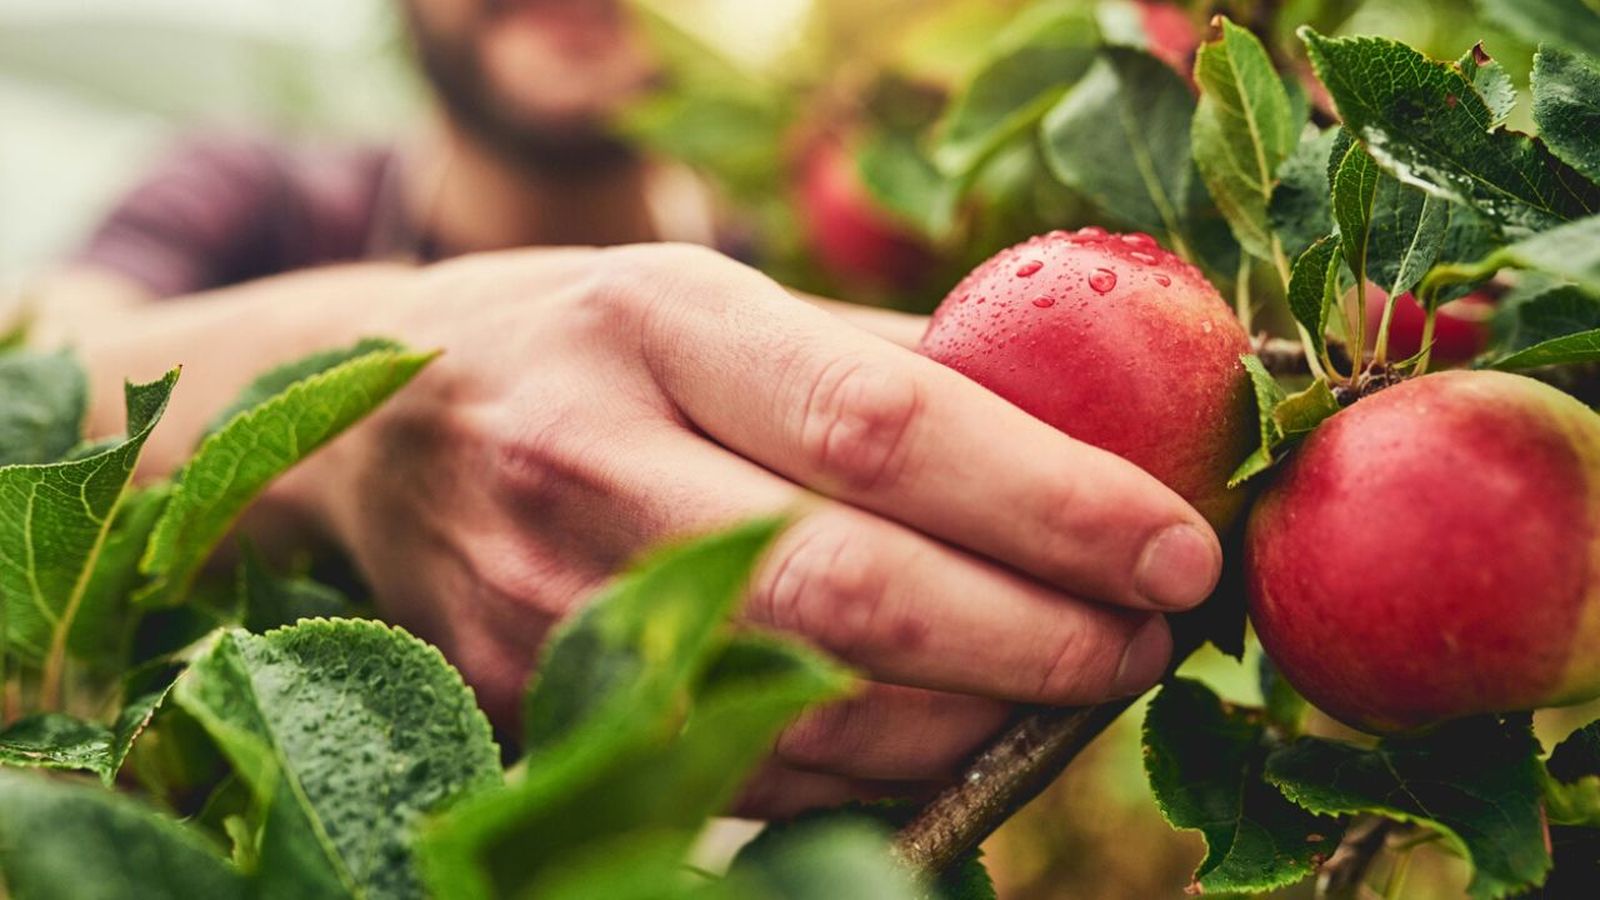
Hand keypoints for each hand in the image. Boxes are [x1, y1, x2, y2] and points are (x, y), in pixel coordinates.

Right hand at [296, 243, 1221, 816]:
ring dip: (978, 718)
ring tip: (1074, 680)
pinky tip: (955, 727)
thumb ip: (884, 364)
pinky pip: (748, 769)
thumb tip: (1089, 442)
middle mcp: (590, 462)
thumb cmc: (584, 345)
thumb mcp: (716, 301)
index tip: (1177, 548)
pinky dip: (880, 765)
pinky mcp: (535, 703)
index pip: (884, 426)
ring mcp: (546, 602)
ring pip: (812, 709)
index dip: (1052, 502)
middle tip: (1146, 636)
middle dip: (1039, 637)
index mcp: (657, 323)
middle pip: (856, 591)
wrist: (379, 441)